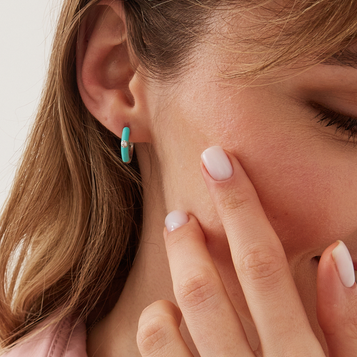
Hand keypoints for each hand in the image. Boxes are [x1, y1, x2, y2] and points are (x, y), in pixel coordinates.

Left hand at [136, 146, 356, 356]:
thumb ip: (348, 322)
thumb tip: (337, 253)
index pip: (262, 264)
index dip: (240, 205)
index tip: (217, 160)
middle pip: (204, 292)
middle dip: (187, 244)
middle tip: (180, 217)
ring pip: (163, 331)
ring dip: (164, 293)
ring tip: (174, 282)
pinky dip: (155, 332)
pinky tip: (165, 321)